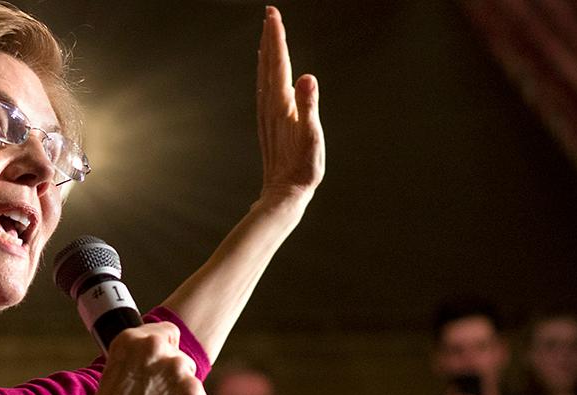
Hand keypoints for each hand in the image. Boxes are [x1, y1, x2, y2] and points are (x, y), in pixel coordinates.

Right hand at [74, 323, 209, 394]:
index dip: (167, 353)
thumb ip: (137, 359)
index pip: (169, 333)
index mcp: (134, 339)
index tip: (159, 369)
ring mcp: (179, 372)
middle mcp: (158, 349)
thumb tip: (157, 365)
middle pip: (182, 360)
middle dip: (174, 379)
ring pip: (193, 384)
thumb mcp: (113, 370)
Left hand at [257, 6, 325, 204]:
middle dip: (269, 38)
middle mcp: (270, 106)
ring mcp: (267, 115)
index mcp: (282, 104)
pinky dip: (265, 74)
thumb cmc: (302, 168)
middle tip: (269, 14)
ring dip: (266, 54)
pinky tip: (266, 74)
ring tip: (267, 36)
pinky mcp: (268, 124)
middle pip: (268, 64)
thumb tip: (307, 77)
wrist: (284, 193)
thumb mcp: (311, 136)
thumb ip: (309, 106)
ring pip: (264, 76)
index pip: (279, 63)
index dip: (277, 37)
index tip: (273, 14)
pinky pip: (264, 90)